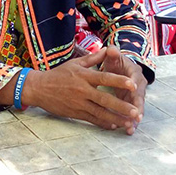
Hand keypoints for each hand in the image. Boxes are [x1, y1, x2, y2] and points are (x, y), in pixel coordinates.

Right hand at [23, 47, 141, 133]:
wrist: (39, 88)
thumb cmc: (58, 74)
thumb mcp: (75, 63)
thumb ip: (93, 58)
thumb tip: (108, 49)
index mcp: (84, 76)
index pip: (104, 78)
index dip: (119, 81)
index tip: (133, 85)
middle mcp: (82, 90)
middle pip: (105, 99)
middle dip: (122, 106)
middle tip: (136, 111)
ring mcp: (79, 103)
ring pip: (100, 113)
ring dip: (116, 118)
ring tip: (129, 122)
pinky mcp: (75, 113)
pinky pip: (92, 119)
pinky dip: (103, 123)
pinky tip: (114, 125)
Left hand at [100, 46, 147, 133]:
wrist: (119, 68)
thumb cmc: (116, 62)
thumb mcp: (114, 57)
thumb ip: (113, 54)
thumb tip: (112, 49)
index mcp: (135, 73)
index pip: (136, 81)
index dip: (135, 87)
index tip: (133, 91)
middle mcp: (139, 86)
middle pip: (139, 98)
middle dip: (138, 108)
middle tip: (136, 117)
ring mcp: (136, 96)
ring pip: (137, 108)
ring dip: (134, 119)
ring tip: (131, 128)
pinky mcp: (131, 103)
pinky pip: (132, 114)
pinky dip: (131, 122)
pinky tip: (128, 131)